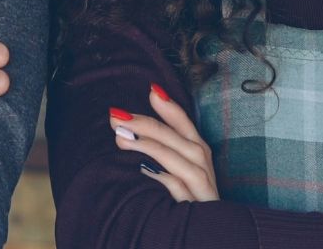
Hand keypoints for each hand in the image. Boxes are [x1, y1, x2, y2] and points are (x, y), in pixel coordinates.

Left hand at [110, 82, 217, 202]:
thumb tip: (126, 130)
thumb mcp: (176, 171)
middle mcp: (203, 166)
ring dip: (150, 146)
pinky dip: (163, 178)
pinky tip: (143, 171)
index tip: (150, 89)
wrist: (206, 236)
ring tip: (122, 138)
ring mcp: (202, 187)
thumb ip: (159, 150)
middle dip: (146, 124)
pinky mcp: (198, 208)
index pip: (185, 123)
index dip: (169, 107)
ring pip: (180, 159)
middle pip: (177, 138)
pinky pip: (180, 189)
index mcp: (198, 153)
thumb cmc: (188, 200)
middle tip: (116, 115)